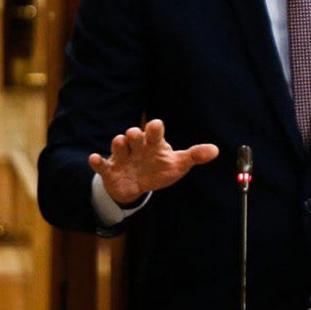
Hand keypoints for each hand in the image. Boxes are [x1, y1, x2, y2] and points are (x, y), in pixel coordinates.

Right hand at [89, 119, 218, 205]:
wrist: (136, 184)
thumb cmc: (159, 169)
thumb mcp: (177, 164)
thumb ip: (194, 156)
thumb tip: (215, 150)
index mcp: (154, 144)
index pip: (154, 133)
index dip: (155, 129)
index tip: (156, 125)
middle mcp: (137, 147)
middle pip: (134, 137)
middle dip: (134, 135)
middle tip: (134, 134)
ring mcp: (122, 157)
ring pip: (118, 146)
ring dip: (118, 144)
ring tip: (119, 141)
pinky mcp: (110, 170)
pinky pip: (102, 164)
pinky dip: (97, 162)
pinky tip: (94, 158)